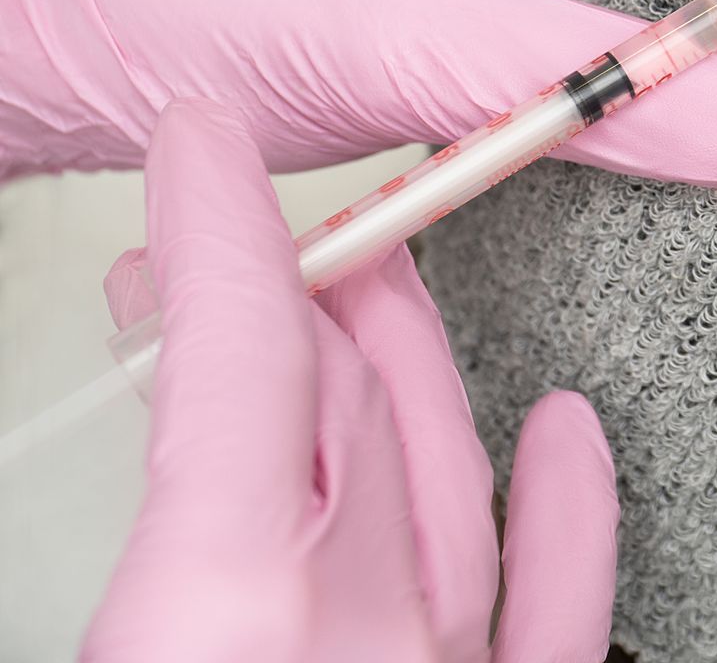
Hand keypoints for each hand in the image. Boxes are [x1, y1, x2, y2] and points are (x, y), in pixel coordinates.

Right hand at [84, 99, 618, 662]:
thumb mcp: (102, 649)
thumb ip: (136, 538)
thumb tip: (175, 458)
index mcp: (231, 610)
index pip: (244, 360)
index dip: (223, 233)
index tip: (207, 150)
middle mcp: (365, 634)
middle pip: (348, 395)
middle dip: (293, 287)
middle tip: (247, 233)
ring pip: (450, 467)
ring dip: (407, 357)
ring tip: (370, 281)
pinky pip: (564, 599)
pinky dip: (566, 503)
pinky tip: (566, 426)